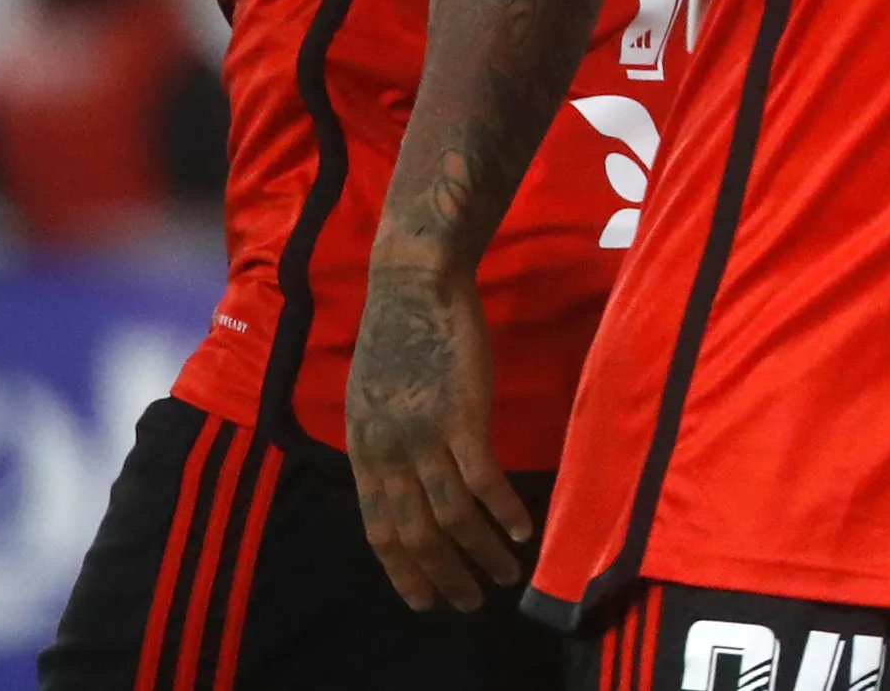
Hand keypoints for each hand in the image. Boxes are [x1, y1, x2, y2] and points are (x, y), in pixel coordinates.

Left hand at [346, 258, 534, 610]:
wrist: (414, 286)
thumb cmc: (398, 333)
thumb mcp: (371, 399)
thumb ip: (384, 444)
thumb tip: (398, 481)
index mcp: (365, 452)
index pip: (378, 531)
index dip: (402, 572)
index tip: (424, 599)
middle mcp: (391, 455)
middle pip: (416, 534)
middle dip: (443, 576)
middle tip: (468, 603)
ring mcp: (427, 438)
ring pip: (452, 516)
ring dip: (481, 553)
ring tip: (506, 575)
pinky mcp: (464, 418)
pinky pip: (485, 481)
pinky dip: (505, 513)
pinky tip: (524, 531)